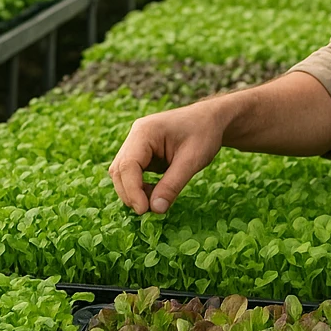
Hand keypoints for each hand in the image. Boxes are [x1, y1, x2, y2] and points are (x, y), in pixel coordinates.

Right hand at [108, 103, 225, 214]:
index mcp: (144, 132)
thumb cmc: (204, 133)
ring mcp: (136, 144)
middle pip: (119, 170)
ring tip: (156, 203)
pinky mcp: (141, 153)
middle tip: (149, 212)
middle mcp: (135, 136)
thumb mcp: (192, 160)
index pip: (128, 165)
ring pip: (123, 174)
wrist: (211, 119)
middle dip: (131, 194)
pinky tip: (157, 194)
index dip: (132, 190)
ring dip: (134, 192)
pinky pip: (133, 174)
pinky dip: (141, 188)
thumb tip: (155, 210)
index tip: (144, 210)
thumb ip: (173, 185)